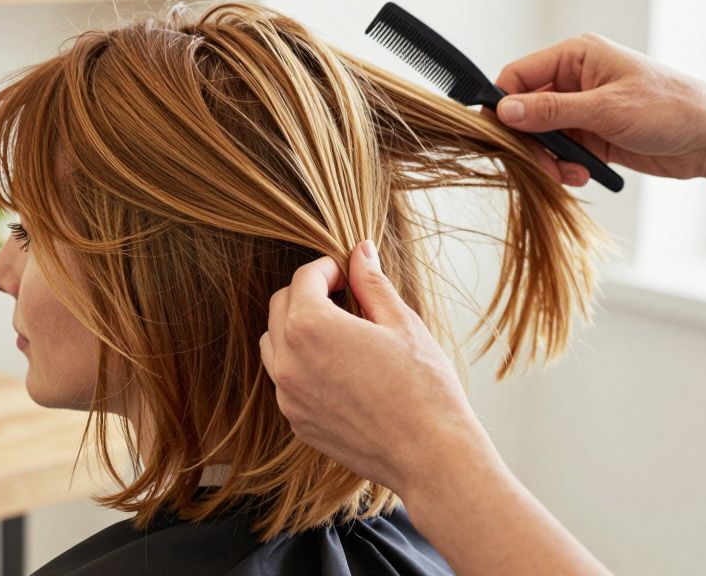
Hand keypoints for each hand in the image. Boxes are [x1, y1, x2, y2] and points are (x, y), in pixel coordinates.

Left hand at [259, 239, 496, 498]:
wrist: (431, 454)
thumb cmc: (423, 386)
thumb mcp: (401, 323)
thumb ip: (371, 283)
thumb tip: (360, 251)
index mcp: (310, 327)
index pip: (304, 277)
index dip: (329, 267)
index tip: (350, 273)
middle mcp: (288, 360)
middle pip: (280, 306)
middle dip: (308, 293)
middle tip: (345, 296)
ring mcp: (288, 396)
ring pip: (274, 344)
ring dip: (297, 328)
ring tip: (340, 331)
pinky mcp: (296, 422)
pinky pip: (286, 381)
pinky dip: (302, 365)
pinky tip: (340, 369)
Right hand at [491, 33, 705, 184]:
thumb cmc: (670, 108)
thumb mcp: (606, 109)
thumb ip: (552, 111)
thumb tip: (504, 111)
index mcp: (576, 57)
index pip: (518, 75)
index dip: (502, 104)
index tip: (499, 134)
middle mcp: (574, 80)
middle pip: (524, 110)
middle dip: (529, 140)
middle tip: (541, 163)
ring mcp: (582, 109)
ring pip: (541, 136)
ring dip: (549, 159)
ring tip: (569, 173)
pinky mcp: (591, 135)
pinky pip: (561, 153)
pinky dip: (565, 168)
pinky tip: (583, 175)